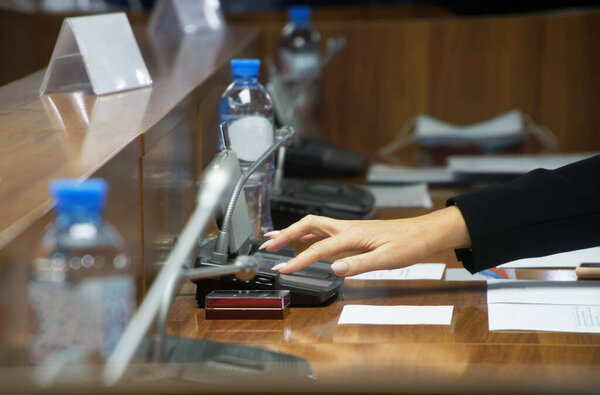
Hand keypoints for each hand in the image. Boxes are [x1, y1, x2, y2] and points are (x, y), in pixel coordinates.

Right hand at [260, 206, 470, 275]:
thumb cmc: (409, 244)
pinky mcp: (353, 231)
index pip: (318, 248)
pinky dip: (307, 232)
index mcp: (352, 235)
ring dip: (293, 231)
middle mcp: (347, 227)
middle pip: (308, 226)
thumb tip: (335, 269)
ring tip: (275, 238)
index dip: (298, 260)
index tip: (282, 269)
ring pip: (314, 225)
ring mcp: (349, 228)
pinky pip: (324, 229)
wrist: (423, 233)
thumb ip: (360, 264)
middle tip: (267, 245)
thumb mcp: (387, 259)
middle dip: (285, 235)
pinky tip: (303, 238)